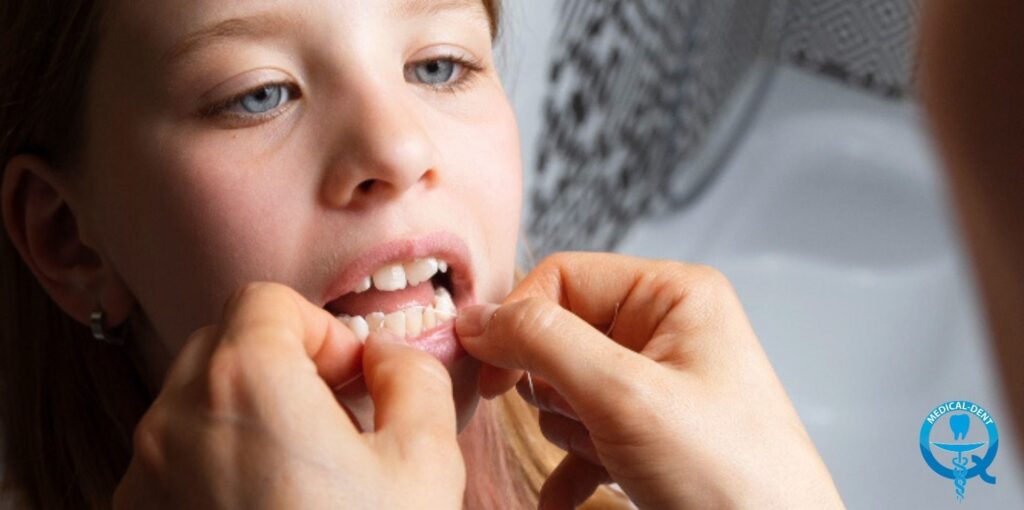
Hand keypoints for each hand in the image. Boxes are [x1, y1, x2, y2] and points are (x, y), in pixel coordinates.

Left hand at [114, 282, 463, 508]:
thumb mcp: (426, 458)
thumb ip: (412, 375)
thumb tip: (387, 356)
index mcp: (247, 383)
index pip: (268, 302)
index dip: (324, 330)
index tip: (354, 378)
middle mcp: (177, 420)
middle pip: (226, 344)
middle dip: (286, 363)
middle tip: (339, 412)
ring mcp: (149, 477)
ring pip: (198, 400)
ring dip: (252, 410)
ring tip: (308, 464)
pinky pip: (178, 457)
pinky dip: (220, 457)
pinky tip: (273, 502)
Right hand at [455, 253, 842, 508]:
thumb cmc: (732, 476)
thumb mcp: (624, 396)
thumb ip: (544, 343)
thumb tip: (477, 318)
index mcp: (672, 294)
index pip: (561, 277)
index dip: (518, 321)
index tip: (491, 371)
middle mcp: (665, 330)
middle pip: (558, 335)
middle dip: (555, 388)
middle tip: (586, 421)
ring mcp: (657, 383)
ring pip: (564, 388)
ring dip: (570, 430)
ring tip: (611, 455)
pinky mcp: (649, 431)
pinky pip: (583, 433)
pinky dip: (572, 465)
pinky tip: (572, 495)